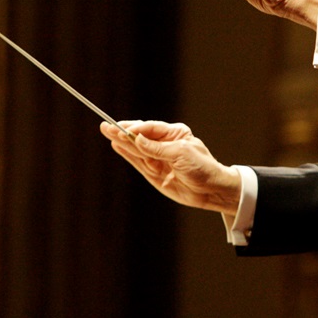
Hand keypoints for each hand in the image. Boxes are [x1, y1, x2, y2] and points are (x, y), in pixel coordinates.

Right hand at [100, 120, 241, 215]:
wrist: (211, 190)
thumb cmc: (202, 167)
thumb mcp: (181, 154)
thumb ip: (157, 148)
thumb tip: (137, 139)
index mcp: (175, 134)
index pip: (151, 128)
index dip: (136, 128)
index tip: (123, 129)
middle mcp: (165, 144)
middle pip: (140, 137)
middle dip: (123, 132)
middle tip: (106, 127)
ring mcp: (158, 158)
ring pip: (136, 149)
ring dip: (122, 141)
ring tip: (107, 132)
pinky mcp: (154, 173)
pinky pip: (138, 161)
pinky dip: (127, 154)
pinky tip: (117, 145)